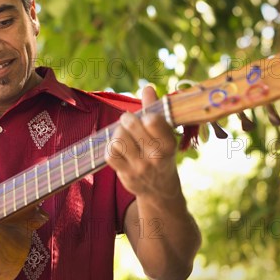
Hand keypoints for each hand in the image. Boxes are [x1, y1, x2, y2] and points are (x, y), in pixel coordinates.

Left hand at [106, 86, 180, 200]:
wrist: (161, 191)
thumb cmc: (162, 155)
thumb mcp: (165, 135)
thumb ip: (155, 111)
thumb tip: (148, 88)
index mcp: (169, 143)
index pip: (153, 120)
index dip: (146, 115)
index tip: (146, 118)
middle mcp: (155, 156)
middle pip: (131, 125)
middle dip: (127, 119)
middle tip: (128, 121)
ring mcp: (140, 168)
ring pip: (118, 139)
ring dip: (118, 133)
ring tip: (123, 134)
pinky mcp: (126, 175)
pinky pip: (110, 154)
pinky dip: (111, 147)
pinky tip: (118, 147)